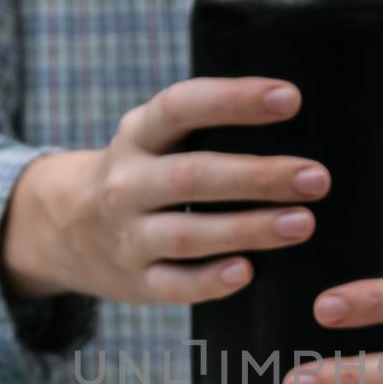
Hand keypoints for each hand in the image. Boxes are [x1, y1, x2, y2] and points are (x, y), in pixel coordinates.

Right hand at [0, 77, 328, 302]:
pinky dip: (211, 281)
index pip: (181, 106)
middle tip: (316, 178)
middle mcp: (127, 183)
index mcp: (138, 135)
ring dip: (247, 229)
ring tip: (302, 223)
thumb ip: (207, 127)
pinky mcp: (136, 282)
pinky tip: (249, 272)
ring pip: (188, 234)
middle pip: (192, 176)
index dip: (234, 100)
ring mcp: (127, 236)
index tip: (291, 99)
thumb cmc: (145, 172)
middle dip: (257, 176)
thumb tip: (299, 115)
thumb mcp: (156, 138)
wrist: (66, 228)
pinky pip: (174, 285)